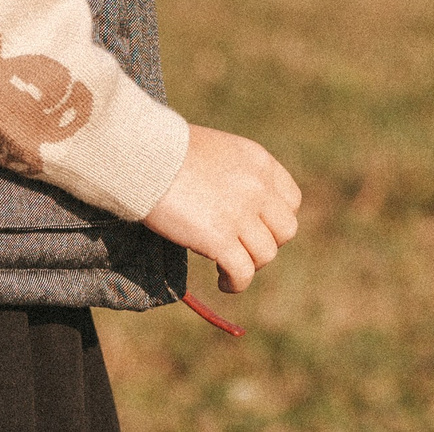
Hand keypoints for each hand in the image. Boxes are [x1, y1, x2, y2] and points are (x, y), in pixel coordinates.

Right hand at [142, 124, 302, 292]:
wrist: (142, 155)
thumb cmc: (166, 150)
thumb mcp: (216, 151)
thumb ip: (234, 175)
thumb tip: (232, 202)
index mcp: (259, 161)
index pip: (291, 200)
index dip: (275, 220)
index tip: (256, 228)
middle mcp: (258, 187)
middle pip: (285, 231)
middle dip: (266, 244)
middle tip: (241, 248)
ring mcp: (241, 213)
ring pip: (265, 255)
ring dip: (248, 265)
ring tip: (226, 269)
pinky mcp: (220, 238)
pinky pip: (243, 272)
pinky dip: (235, 283)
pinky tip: (223, 282)